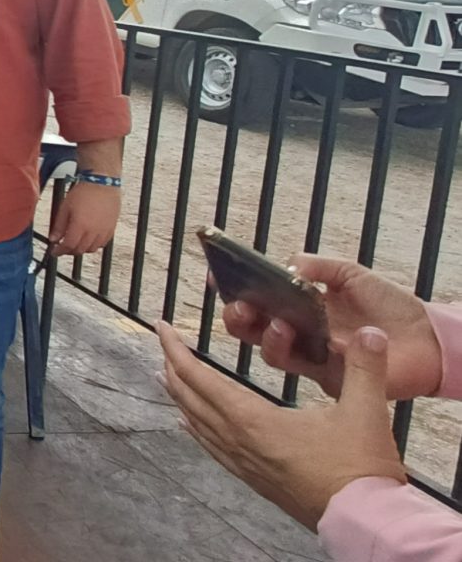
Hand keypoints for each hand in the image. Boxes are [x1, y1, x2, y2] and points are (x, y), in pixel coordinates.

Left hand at [48, 180, 119, 254]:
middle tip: (63, 247)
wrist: (103, 184)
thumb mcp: (65, 207)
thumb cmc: (83, 193)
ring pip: (92, 249)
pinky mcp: (111, 229)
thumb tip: (53, 239)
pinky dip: (93, 245)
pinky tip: (88, 239)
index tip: (54, 252)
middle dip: (69, 251)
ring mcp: (104, 231)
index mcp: (80, 226)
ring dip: (81, 249)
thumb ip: (59, 225)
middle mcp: (93, 231)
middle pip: (80, 250)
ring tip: (75, 243)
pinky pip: (102, 244)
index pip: (68, 246)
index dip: (59, 251)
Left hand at [157, 321, 406, 529]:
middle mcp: (239, 442)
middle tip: (163, 343)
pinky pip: (212, 448)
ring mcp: (244, 463)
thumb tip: (372, 332)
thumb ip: (365, 367)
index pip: (202, 379)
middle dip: (173, 367)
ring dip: (180, 397)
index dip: (178, 351)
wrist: (363, 520)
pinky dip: (195, 429)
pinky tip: (188, 424)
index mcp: (254, 421)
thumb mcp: (365, 410)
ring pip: (198, 424)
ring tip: (165, 378)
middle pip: (191, 399)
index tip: (162, 328)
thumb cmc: (360, 468)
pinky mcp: (255, 480)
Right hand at [221, 255, 441, 399]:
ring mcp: (312, 357)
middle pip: (252, 330)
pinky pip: (302, 367)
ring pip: (270, 352)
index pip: (258, 300)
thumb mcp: (352, 274)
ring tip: (278, 323)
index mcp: (299, 308)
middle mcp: (299, 334)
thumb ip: (319, 266)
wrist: (429, 338)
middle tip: (239, 306)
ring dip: (266, 336)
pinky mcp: (330, 378)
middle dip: (237, 317)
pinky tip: (301, 336)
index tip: (215, 275)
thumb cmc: (390, 306)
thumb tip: (286, 265)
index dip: (233, 290)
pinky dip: (295, 350)